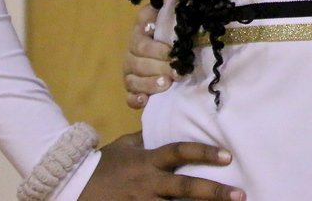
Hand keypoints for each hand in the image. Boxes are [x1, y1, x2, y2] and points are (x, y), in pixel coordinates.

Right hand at [80, 132, 243, 199]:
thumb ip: (146, 137)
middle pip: (186, 187)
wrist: (71, 187)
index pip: (180, 152)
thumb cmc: (102, 165)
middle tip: (240, 195)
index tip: (227, 155)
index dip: (204, 152)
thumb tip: (165, 118)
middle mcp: (148, 183)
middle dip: (214, 192)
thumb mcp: (124, 146)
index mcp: (148, 161)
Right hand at [124, 3, 176, 109]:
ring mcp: (130, 71)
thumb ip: (173, 4)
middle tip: (178, 69)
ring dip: (150, 82)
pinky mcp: (133, 90)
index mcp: (143, 30)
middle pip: (139, 58)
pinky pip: (129, 97)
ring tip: (167, 84)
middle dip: (159, 64)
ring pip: (133, 78)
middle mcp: (133, 50)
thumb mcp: (178, 18)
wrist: (177, 58)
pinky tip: (145, 100)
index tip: (164, 41)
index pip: (141, 29)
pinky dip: (136, 99)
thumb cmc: (178, 33)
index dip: (151, 36)